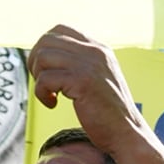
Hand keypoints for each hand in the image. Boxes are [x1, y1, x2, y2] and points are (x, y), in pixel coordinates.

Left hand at [27, 26, 146, 154]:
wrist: (127, 134)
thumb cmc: (110, 113)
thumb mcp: (99, 78)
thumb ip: (80, 63)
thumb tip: (45, 54)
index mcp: (100, 49)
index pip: (60, 29)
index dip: (45, 46)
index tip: (47, 69)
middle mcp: (96, 52)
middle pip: (46, 40)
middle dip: (36, 61)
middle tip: (44, 83)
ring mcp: (90, 65)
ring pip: (43, 57)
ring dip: (38, 78)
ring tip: (50, 94)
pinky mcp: (82, 82)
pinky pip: (45, 79)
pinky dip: (42, 93)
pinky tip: (53, 104)